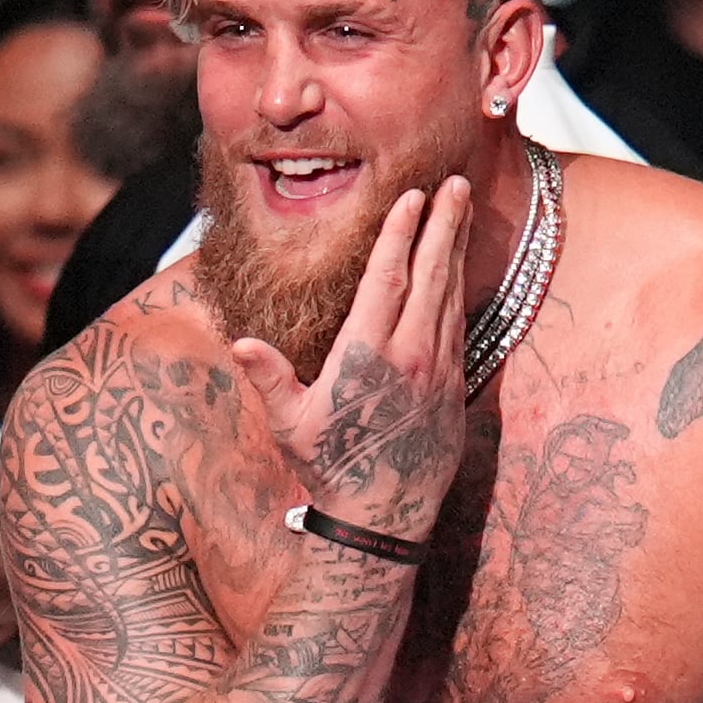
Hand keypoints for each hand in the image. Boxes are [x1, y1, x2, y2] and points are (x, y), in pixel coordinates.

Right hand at [224, 175, 471, 538]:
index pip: (388, 281)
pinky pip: (460, 327)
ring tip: (463, 211)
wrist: (383, 517)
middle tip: (457, 184)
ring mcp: (439, 371)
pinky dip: (460, 292)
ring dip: (456, 251)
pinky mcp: (455, 389)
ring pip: (451, 297)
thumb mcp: (290, 426)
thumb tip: (240, 343)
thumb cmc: (330, 468)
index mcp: (368, 356)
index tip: (413, 199)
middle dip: (444, 226)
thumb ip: (270, 379)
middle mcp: (411, 356)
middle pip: (431, 277)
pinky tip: (459, 271)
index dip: (400, 235)